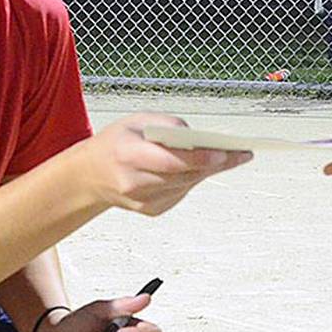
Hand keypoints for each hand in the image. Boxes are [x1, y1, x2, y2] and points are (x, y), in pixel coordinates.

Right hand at [85, 114, 251, 215]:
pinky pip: (181, 192)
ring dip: (208, 170)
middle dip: (214, 163)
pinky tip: (203, 167)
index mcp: (128, 154)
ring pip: (187, 184)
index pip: (170, 161)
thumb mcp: (137, 120)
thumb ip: (168, 124)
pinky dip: (192, 179)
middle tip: (241, 153)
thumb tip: (198, 136)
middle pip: (184, 175)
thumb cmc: (116, 142)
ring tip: (232, 157)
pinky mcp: (151, 210)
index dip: (199, 158)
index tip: (224, 153)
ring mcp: (142, 201)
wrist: (91, 174)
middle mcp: (134, 182)